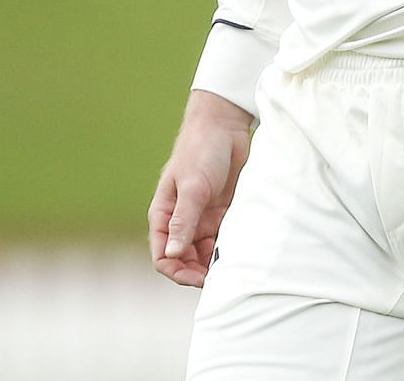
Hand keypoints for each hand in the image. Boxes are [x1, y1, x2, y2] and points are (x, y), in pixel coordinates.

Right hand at [149, 90, 253, 286]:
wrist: (225, 125)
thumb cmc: (201, 150)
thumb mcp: (193, 187)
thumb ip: (183, 221)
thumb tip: (173, 254)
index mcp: (164, 215)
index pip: (163, 256)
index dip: (178, 271)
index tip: (199, 277)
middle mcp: (181, 220)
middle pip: (184, 260)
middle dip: (198, 272)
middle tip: (220, 275)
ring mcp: (202, 218)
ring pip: (204, 254)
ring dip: (215, 262)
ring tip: (233, 262)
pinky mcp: (221, 214)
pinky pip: (223, 240)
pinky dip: (229, 248)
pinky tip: (241, 249)